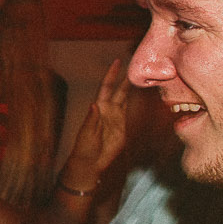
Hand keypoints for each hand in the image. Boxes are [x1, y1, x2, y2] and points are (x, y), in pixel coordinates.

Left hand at [61, 59, 130, 189]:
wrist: (91, 161)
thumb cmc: (84, 147)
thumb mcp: (87, 133)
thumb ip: (92, 119)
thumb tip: (94, 104)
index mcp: (98, 108)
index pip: (106, 87)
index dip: (111, 75)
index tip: (117, 62)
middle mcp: (107, 110)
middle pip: (117, 90)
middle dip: (124, 78)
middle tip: (134, 65)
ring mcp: (115, 117)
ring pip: (124, 98)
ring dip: (129, 87)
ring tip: (138, 76)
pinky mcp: (122, 126)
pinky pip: (128, 110)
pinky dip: (133, 101)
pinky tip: (138, 94)